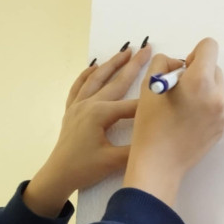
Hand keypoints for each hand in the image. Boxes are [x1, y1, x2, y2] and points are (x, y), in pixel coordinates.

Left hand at [23, 42, 151, 216]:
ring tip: (125, 51)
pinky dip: (86, 74)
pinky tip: (93, 66)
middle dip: (132, 65)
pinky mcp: (71, 111)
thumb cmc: (84, 168)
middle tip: (146, 48)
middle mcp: (89, 104)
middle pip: (115, 82)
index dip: (149, 100)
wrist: (58, 175)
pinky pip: (78, 87)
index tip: (165, 91)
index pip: (131, 105)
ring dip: (111, 64)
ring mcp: (78, 106)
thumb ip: (136, 148)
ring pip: (96, 78)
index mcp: (100, 114)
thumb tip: (155, 137)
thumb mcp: (113, 161)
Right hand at [123, 37, 223, 205]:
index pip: (210, 47)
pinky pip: (216, 107)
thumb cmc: (150, 123)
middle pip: (215, 68)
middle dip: (198, 72)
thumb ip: (164, 63)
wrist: (159, 163)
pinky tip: (187, 121)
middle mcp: (217, 95)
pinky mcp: (221, 129)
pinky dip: (205, 107)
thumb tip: (178, 64)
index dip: (195, 52)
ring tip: (182, 107)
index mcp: (200, 81)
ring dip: (202, 90)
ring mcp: (222, 114)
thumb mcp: (149, 84)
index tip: (182, 69)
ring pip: (216, 89)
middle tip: (179, 89)